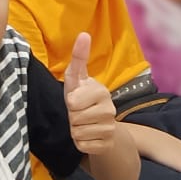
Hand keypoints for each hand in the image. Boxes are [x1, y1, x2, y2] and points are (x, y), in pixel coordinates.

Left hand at [64, 32, 117, 154]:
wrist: (100, 124)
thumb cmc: (83, 97)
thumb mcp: (76, 78)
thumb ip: (78, 57)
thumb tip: (83, 34)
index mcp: (101, 91)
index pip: (73, 102)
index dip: (70, 102)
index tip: (76, 98)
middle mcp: (110, 109)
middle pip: (74, 118)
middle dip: (71, 117)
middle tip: (79, 113)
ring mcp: (110, 128)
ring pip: (77, 133)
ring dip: (75, 130)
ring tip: (83, 123)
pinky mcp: (107, 144)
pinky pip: (82, 146)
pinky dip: (80, 143)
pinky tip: (88, 135)